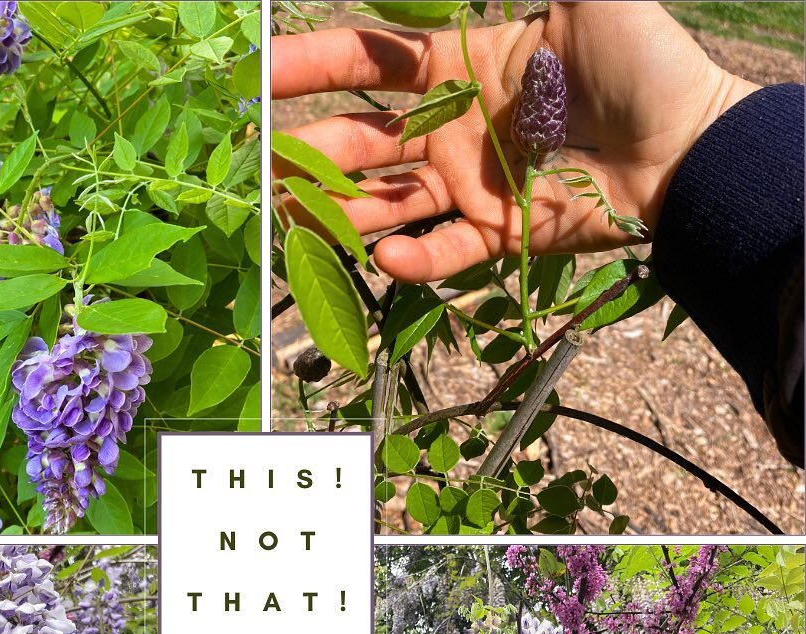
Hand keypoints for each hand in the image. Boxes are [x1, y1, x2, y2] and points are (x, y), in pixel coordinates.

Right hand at [273, 1, 757, 282]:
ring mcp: (469, 185)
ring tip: (294, 220)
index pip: (371, 63)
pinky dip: (412, 259)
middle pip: (363, 141)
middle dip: (311, 151)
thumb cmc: (640, 59)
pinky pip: (441, 250)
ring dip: (340, 211)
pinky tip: (384, 257)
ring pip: (387, 201)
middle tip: (265, 167)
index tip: (262, 71)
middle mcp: (452, 129)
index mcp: (460, 65)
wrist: (687, 145)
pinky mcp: (494, 234)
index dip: (315, 63)